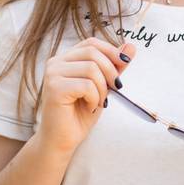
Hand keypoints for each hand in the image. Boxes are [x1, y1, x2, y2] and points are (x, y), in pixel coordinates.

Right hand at [35, 38, 135, 155]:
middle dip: (110, 71)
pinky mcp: (54, 88)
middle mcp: (55, 63)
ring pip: (91, 68)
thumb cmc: (79, 115)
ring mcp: (52, 74)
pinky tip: (90, 107)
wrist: (61, 141)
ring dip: (102, 88)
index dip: (111, 51)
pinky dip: (95, 98)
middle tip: (115, 89)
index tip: (124, 66)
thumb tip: (130, 47)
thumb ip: (113, 67)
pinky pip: (86, 85)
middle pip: (92, 52)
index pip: (91, 43)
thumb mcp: (102, 87)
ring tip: (99, 102)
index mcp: (64, 59)